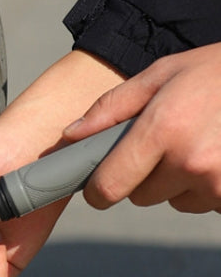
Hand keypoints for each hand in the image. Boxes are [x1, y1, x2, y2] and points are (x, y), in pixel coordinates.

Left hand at [63, 43, 220, 212]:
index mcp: (163, 129)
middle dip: (147, 176)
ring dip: (183, 182)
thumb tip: (71, 136)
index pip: (110, 186)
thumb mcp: (161, 75)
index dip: (100, 189)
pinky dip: (212, 187)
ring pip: (179, 201)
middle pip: (142, 196)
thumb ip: (111, 108)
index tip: (100, 186)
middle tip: (170, 143)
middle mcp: (192, 162)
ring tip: (204, 142)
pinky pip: (211, 203)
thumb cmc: (217, 72)